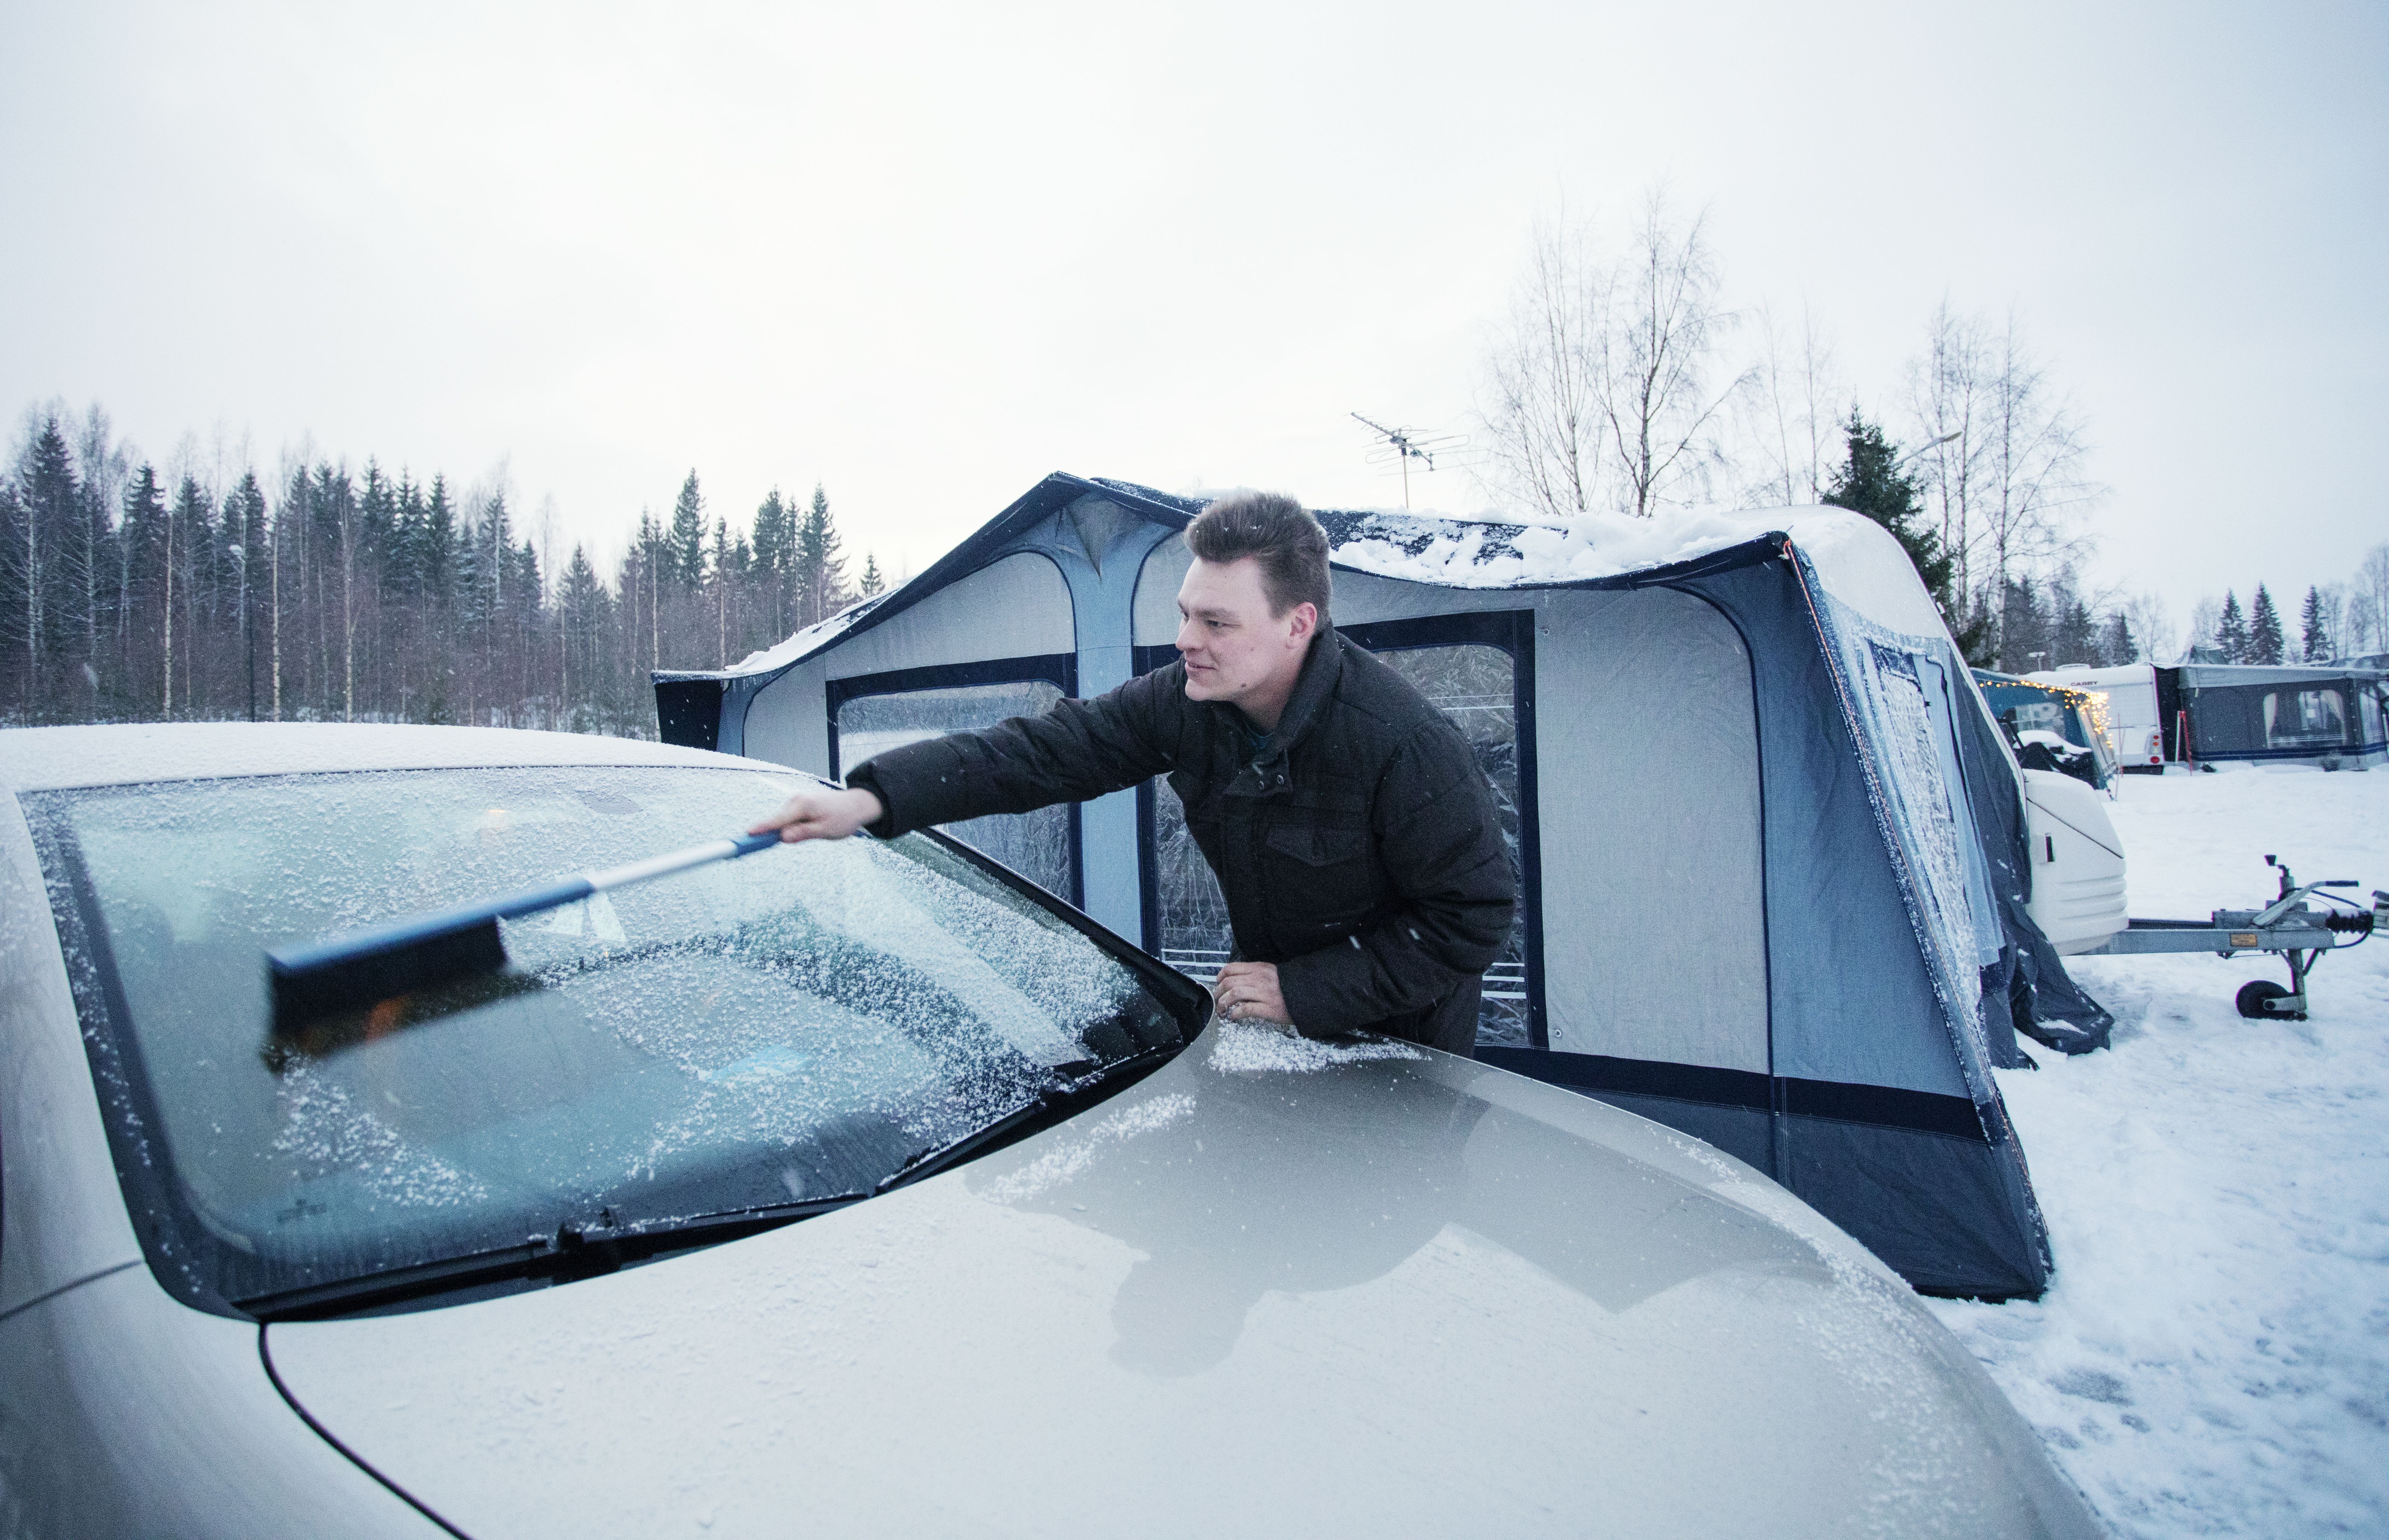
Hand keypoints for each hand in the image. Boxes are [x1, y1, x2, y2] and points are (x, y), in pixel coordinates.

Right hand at [750, 785, 885, 843]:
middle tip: (764, 848)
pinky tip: (806, 831)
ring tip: (811, 834)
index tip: (746, 835)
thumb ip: (803, 833)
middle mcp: (795, 801)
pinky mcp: (798, 806)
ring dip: (786, 833)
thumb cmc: (843, 817)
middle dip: (771, 835)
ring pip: (782, 822)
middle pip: (775, 822)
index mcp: (801, 805)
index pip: (775, 820)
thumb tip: (783, 838)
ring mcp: (796, 802)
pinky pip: (787, 820)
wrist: (856, 805)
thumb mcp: (825, 830)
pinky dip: (789, 828)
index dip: (760, 829)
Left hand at [1211, 961, 1288, 1025]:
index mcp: (1260, 968)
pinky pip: (1246, 1009)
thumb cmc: (1288, 987)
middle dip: (1218, 992)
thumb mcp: (1272, 973)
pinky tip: (1234, 1017)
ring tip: (1222, 1010)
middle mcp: (1260, 979)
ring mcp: (1264, 993)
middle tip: (1217, 1000)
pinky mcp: (1268, 1008)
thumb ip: (1255, 973)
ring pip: (1235, 994)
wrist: (1307, 997)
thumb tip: (1236, 979)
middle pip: (1230, 982)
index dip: (1220, 976)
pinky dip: (1236, 1013)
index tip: (1218, 983)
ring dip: (1224, 1003)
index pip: (1232, 968)